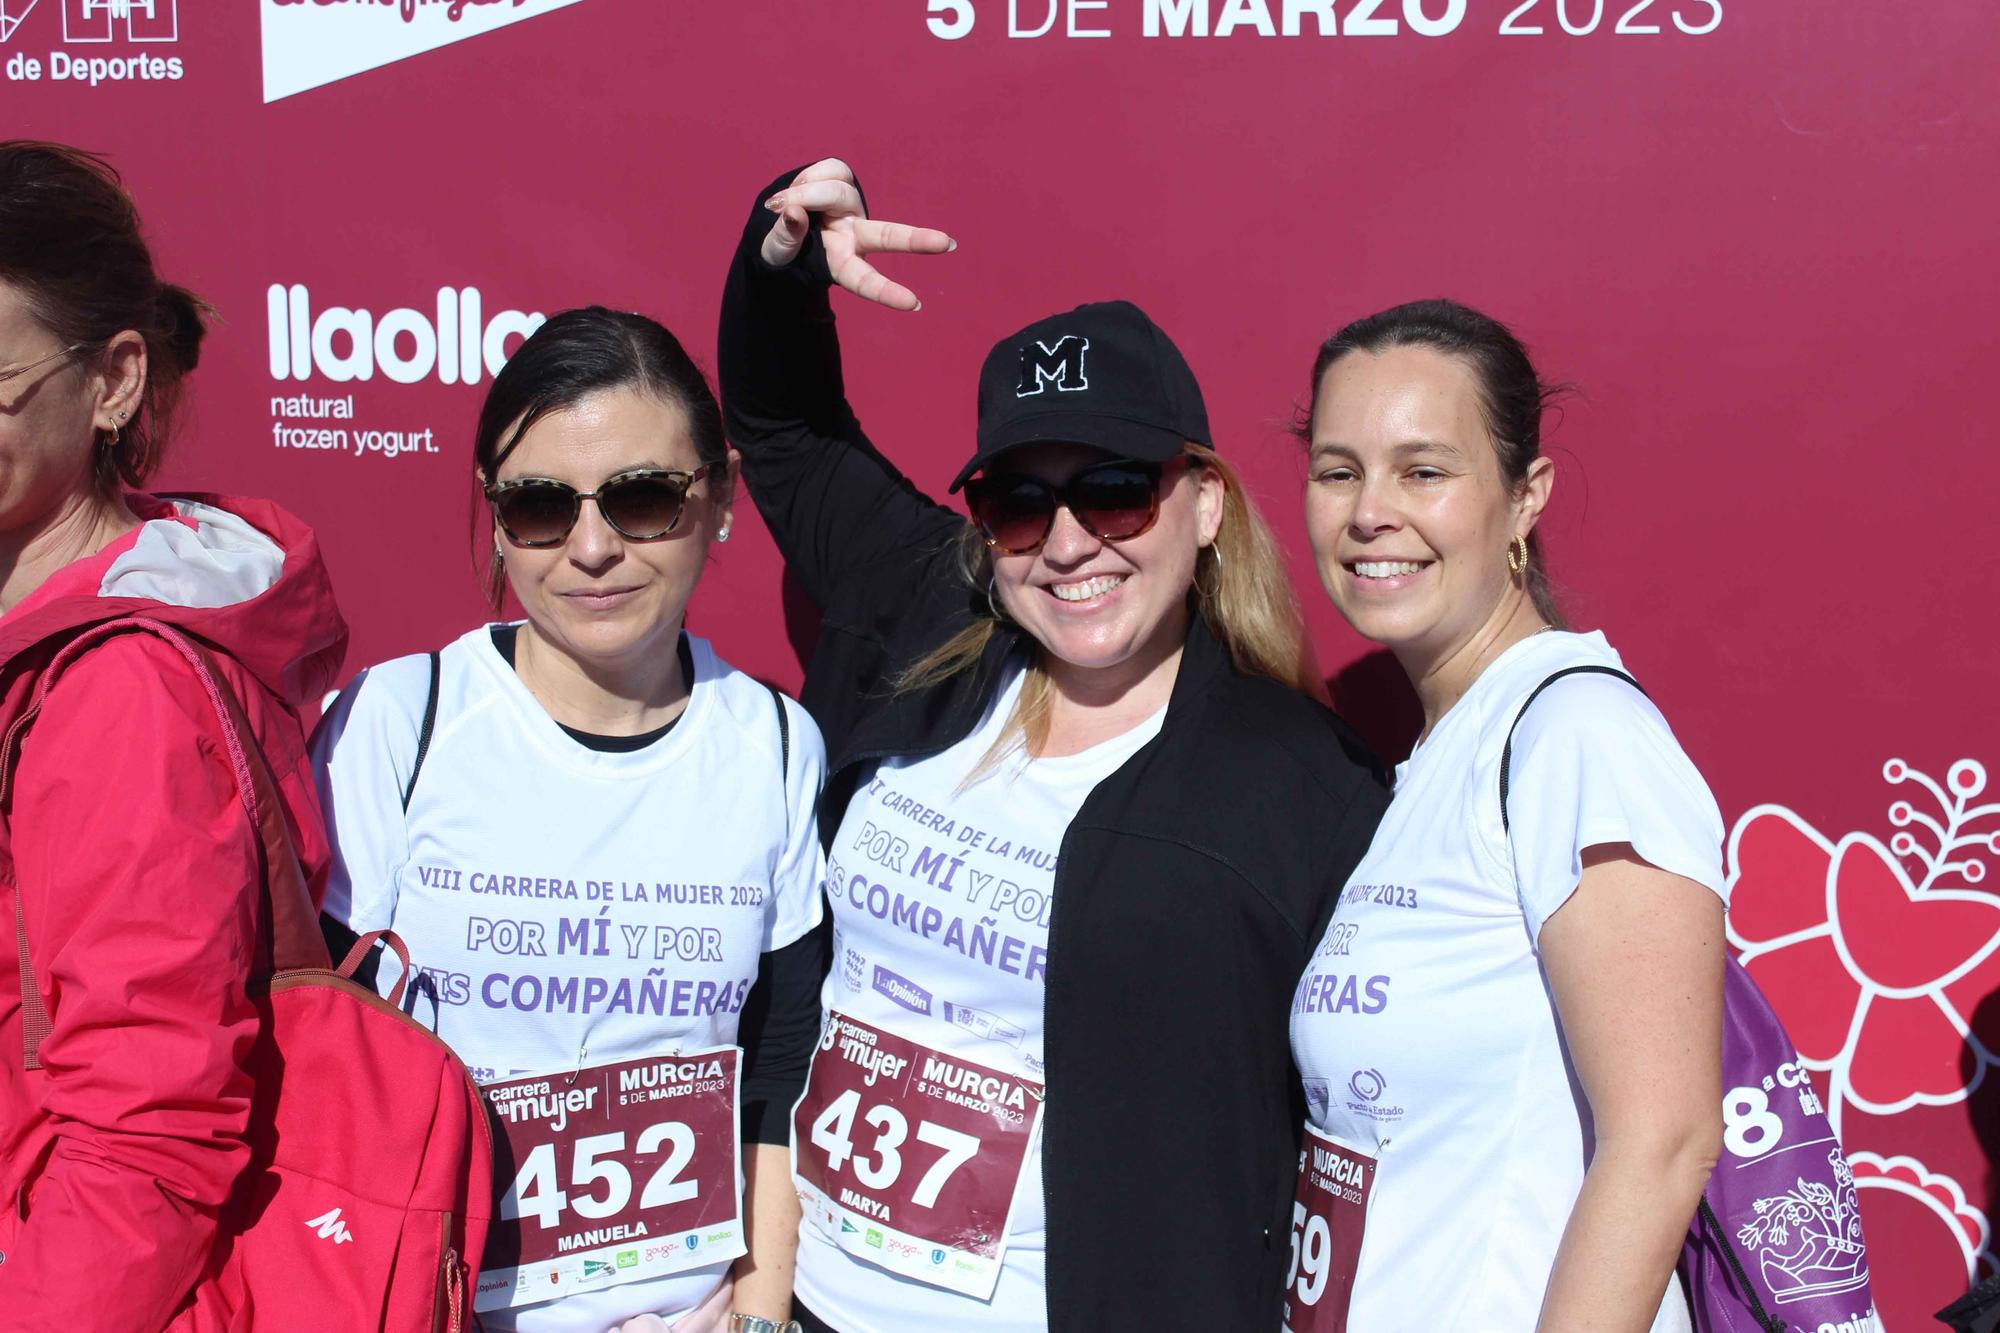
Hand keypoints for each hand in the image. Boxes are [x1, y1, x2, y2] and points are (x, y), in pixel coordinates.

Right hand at [762, 158, 954, 311]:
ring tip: (778, 204)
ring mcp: (851, 208)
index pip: (864, 281)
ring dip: (804, 192)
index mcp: (839, 263)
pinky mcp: (845, 181)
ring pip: (837, 191)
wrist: (773, 220)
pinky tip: (796, 189)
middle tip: (948, 245)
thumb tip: (793, 212)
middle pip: (886, 236)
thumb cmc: (779, 248)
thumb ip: (783, 236)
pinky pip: (829, 170)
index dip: (886, 292)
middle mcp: (853, 236)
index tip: (915, 305)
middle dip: (916, 240)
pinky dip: (806, 178)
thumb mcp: (774, 252)